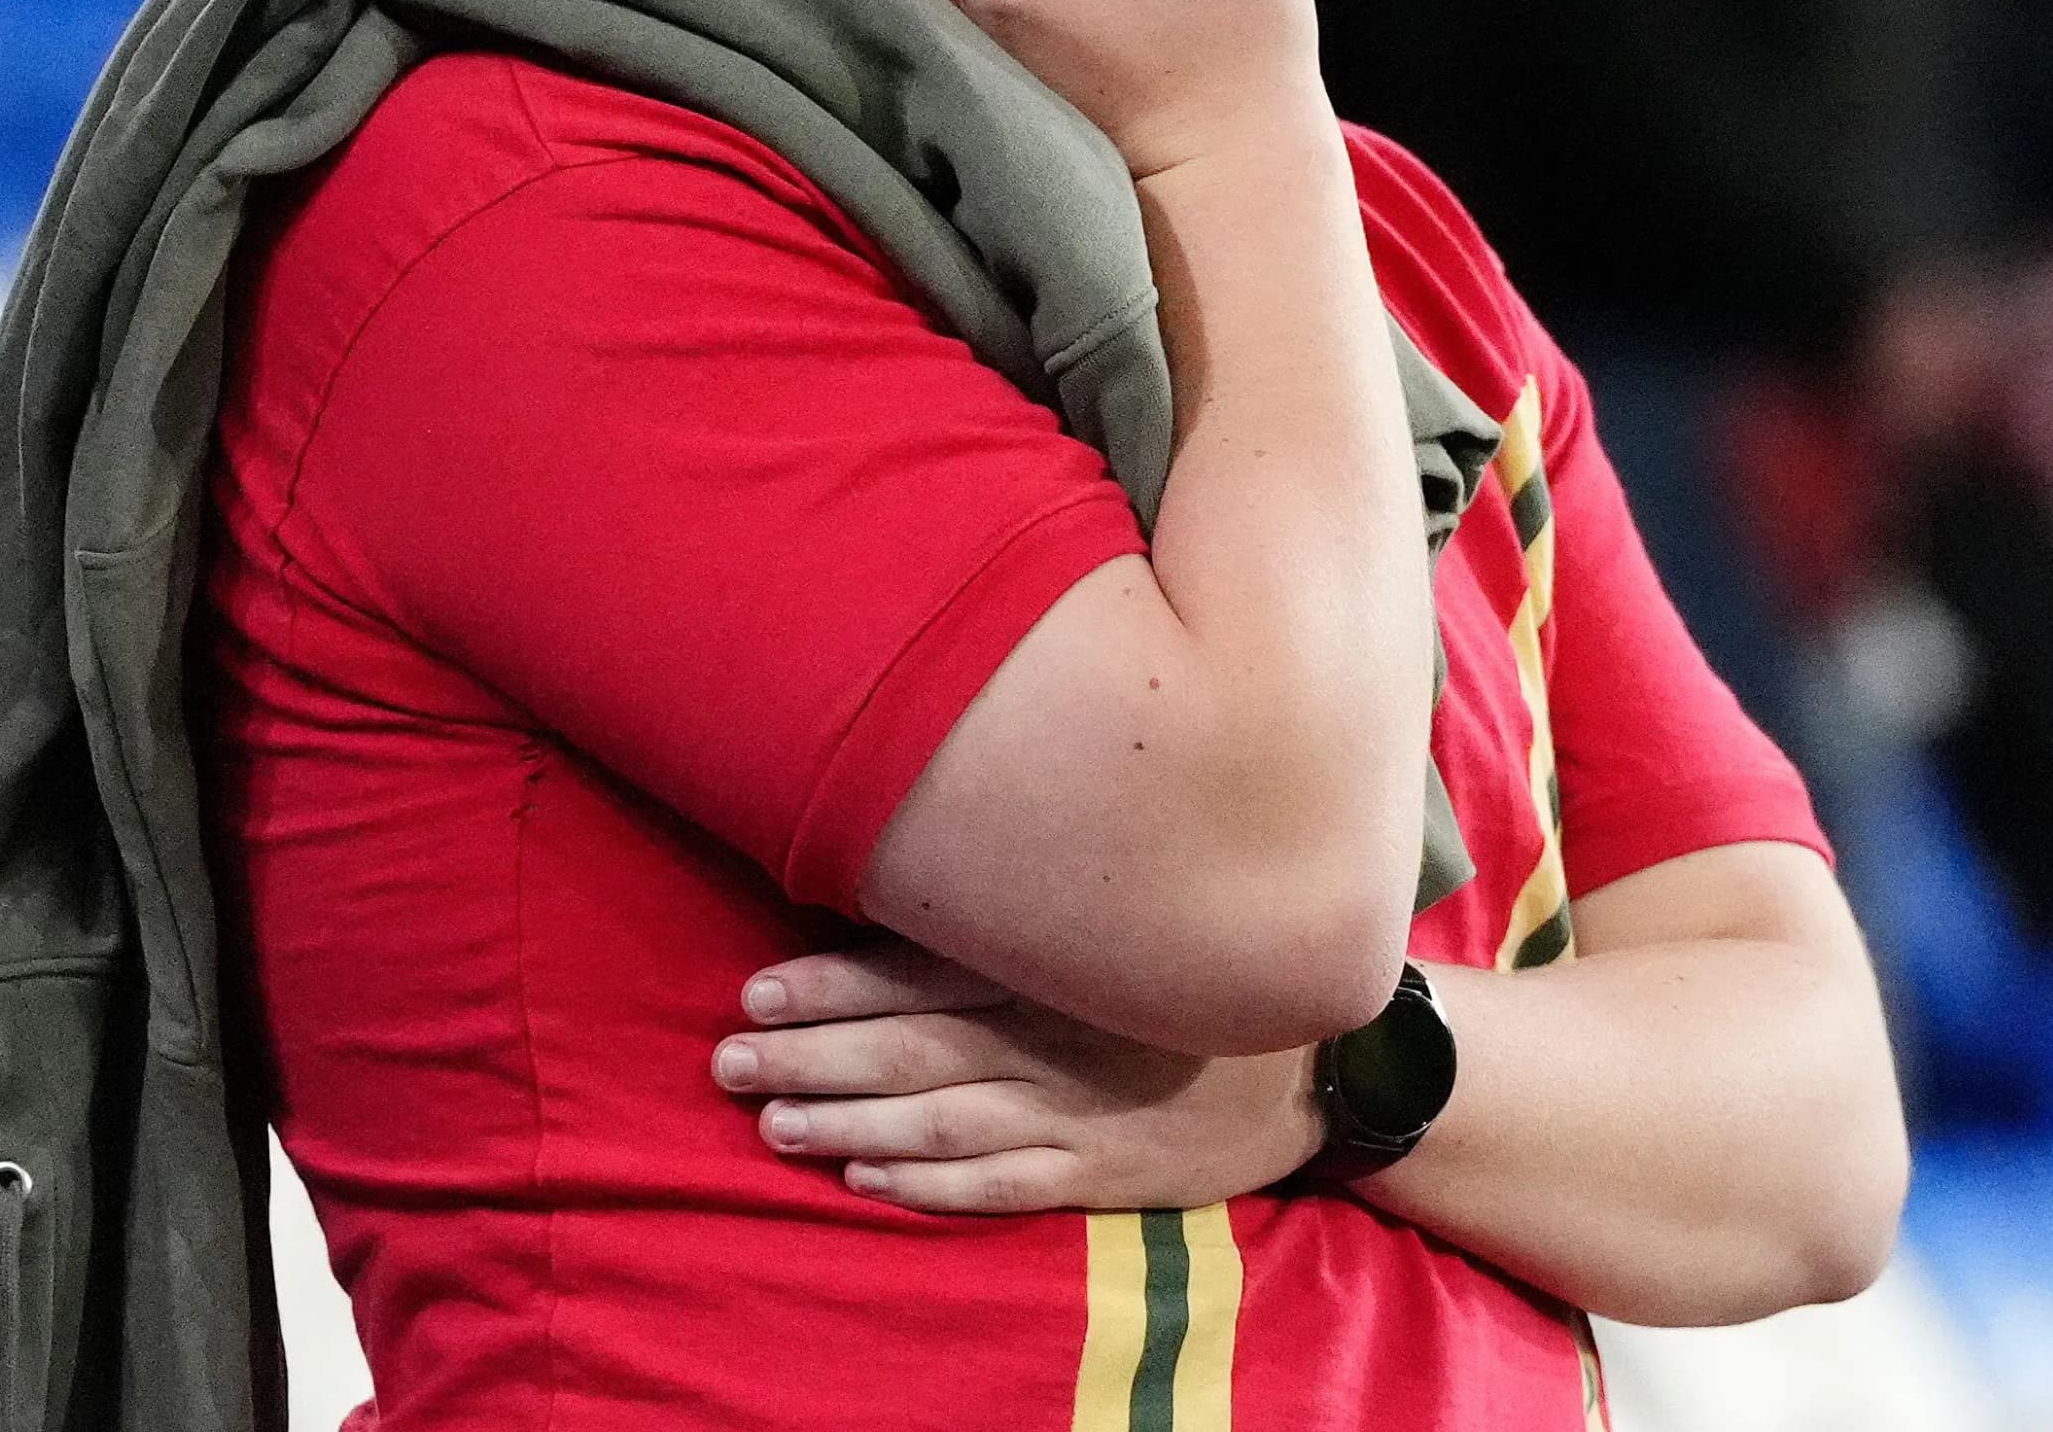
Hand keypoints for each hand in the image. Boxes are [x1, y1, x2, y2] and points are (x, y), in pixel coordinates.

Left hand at [715, 939, 1321, 1216]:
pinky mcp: (1104, 1177)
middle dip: (813, 1055)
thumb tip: (917, 866)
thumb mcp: (1131, 916)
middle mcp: (1063, 1039)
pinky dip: (929, 1185)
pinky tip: (865, 1180)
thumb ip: (1036, 904)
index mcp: (1062, 966)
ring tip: (773, 1122)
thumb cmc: (1203, 975)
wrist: (1324, 1065)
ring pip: (943, 1122)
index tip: (756, 987)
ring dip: (849, 1124)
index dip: (835, 984)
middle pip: (915, 1050)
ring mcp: (1082, 1115)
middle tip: (728, 1058)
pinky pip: (1003, 1186)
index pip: (927, 973)